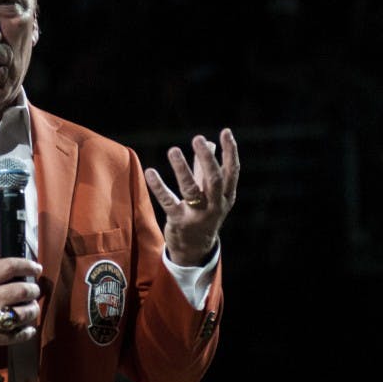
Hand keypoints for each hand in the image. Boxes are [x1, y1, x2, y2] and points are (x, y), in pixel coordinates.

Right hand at [0, 253, 42, 348]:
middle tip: (34, 290)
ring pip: (23, 313)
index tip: (36, 268)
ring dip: (32, 310)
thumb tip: (4, 251)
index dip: (28, 265)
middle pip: (22, 290)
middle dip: (33, 289)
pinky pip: (17, 335)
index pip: (11, 266)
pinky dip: (27, 331)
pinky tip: (28, 327)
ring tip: (31, 307)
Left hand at [144, 128, 238, 265]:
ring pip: (191, 190)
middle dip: (207, 159)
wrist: (195, 249)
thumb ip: (207, 168)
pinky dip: (158, 186)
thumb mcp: (211, 193)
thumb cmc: (204, 214)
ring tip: (173, 150)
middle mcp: (215, 206)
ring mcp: (197, 215)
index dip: (230, 151)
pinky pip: (168, 201)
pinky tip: (150, 172)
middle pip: (214, 180)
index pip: (231, 171)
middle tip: (198, 139)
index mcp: (226, 197)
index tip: (226, 132)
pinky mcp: (179, 221)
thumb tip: (210, 142)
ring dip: (182, 169)